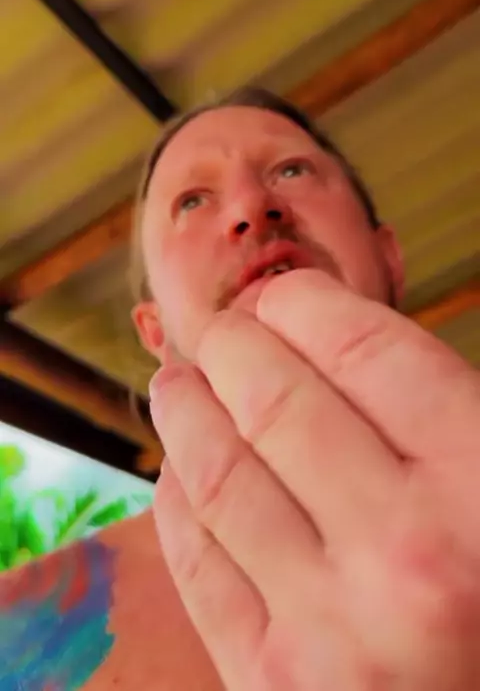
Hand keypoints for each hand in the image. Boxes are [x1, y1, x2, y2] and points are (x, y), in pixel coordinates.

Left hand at [149, 270, 479, 689]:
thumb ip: (441, 409)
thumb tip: (330, 334)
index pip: (364, 348)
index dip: (307, 303)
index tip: (285, 297)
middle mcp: (406, 555)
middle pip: (275, 399)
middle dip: (233, 345)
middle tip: (224, 334)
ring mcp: (330, 629)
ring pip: (216, 473)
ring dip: (185, 410)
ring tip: (177, 384)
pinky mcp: (270, 685)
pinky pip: (197, 562)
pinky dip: (176, 497)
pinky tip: (180, 470)